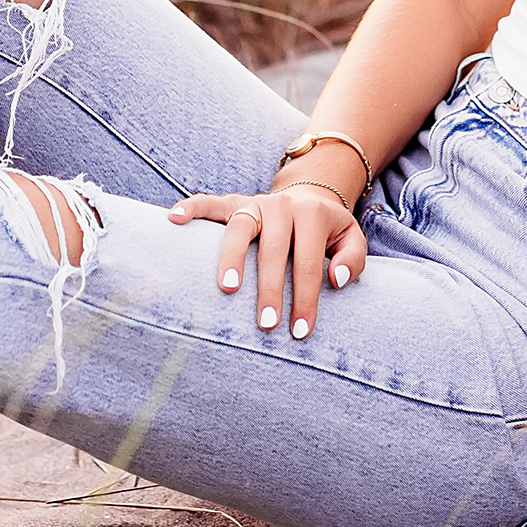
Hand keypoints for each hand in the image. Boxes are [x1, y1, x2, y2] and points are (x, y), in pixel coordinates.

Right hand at [168, 184, 367, 339]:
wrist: (310, 195)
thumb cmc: (328, 231)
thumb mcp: (351, 239)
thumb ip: (352, 259)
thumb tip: (335, 279)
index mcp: (312, 215)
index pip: (307, 262)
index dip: (305, 298)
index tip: (301, 331)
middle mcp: (281, 206)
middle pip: (272, 249)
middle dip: (270, 289)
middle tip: (267, 324)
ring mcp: (255, 202)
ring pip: (239, 227)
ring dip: (231, 258)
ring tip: (226, 289)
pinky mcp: (234, 201)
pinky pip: (210, 203)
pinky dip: (192, 208)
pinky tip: (174, 219)